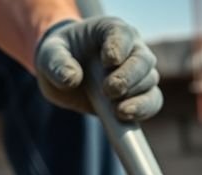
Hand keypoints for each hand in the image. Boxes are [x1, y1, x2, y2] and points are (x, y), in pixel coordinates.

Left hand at [34, 17, 161, 121]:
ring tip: (118, 110)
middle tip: (110, 90)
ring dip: (136, 97)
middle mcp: (131, 49)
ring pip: (149, 82)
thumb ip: (57, 63)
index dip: (119, 47)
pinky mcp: (138, 95)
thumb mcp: (49, 54)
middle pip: (142, 60)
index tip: (109, 61)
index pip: (123, 35)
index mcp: (111, 30)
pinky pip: (151, 102)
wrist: (63, 73)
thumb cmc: (59, 56)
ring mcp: (138, 73)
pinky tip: (126, 118)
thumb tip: (71, 78)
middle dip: (129, 77)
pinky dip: (143, 111)